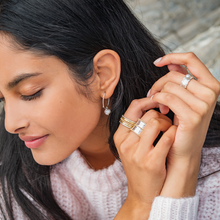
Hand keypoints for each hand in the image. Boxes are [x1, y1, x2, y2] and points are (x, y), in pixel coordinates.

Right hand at [114, 98, 176, 218]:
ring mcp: (137, 153)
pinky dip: (173, 134)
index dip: (148, 101)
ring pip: (156, 122)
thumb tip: (150, 105)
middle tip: (166, 122)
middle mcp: (125, 143)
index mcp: (119, 137)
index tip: (158, 102)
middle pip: (148, 114)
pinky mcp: (151, 162)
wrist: (142, 193)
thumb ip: (135, 127)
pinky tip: (173, 137)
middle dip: (161, 115)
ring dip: (167, 124)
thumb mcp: (129, 146)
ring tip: (169, 130)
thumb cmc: (138, 165)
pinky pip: (166, 137)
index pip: (133, 107)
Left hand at [149, 52, 219, 196]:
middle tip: (153, 95)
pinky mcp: (193, 116)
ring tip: (158, 105)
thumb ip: (181, 80)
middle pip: (174, 75)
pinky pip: (167, 98)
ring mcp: (204, 104)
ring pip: (169, 86)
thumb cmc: (183, 122)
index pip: (191, 59)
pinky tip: (161, 110)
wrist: (185, 148)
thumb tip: (171, 62)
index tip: (157, 62)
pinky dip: (158, 101)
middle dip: (158, 84)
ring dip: (158, 94)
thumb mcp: (185, 98)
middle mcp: (211, 91)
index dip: (172, 56)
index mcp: (211, 84)